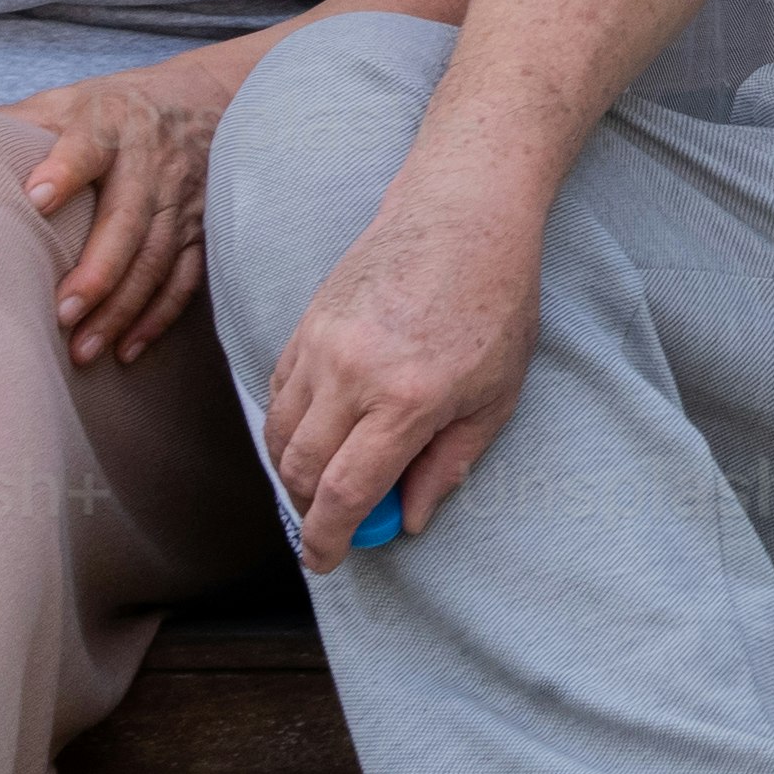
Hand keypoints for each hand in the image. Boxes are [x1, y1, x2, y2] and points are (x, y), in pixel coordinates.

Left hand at [7, 47, 238, 367]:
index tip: (36, 200)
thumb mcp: (66, 100)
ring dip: (123, 308)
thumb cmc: (114, 107)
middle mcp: (150, 163)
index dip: (66, 170)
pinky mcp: (200, 229)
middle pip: (127, 220)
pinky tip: (128, 349)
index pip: (89, 146)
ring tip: (83, 351)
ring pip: (155, 259)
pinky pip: (184, 278)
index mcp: (110, 124)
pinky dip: (158, 316)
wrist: (205, 98)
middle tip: (62, 315)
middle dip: (98, 271)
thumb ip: (16, 124)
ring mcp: (180, 200)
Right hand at [257, 174, 543, 564]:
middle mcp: (352, 373)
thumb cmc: (496, 302)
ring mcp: (322, 344)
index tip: (326, 560)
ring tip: (324, 482)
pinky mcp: (306, 321)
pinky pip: (277, 391)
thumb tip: (407, 519)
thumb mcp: (496, 395)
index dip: (328, 538)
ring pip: (278, 432)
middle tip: (331, 526)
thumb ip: (448, 463)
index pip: (344, 492)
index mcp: (407, 400)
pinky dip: (287, 424)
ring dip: (292, 470)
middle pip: (299, 469)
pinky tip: (318, 432)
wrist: (463, 213)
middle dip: (307, 511)